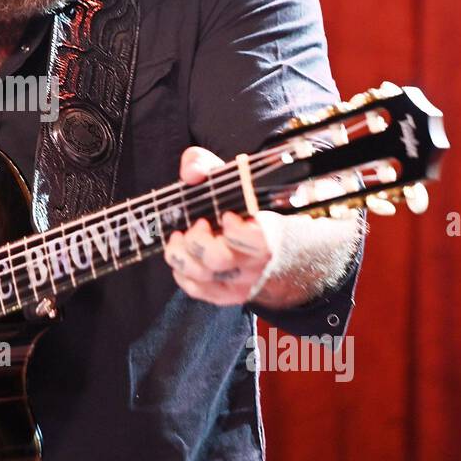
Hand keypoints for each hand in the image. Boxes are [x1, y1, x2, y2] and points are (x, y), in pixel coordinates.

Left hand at [162, 146, 282, 305]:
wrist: (280, 254)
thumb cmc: (250, 212)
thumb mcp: (234, 181)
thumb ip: (208, 165)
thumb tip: (192, 173)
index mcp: (268, 236)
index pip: (254, 241)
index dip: (234, 229)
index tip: (226, 215)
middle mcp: (255, 265)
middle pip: (217, 259)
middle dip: (198, 239)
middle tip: (199, 224)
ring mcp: (239, 284)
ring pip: (200, 276)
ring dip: (181, 253)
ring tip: (183, 236)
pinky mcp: (226, 295)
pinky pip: (195, 289)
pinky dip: (181, 271)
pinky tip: (184, 254)